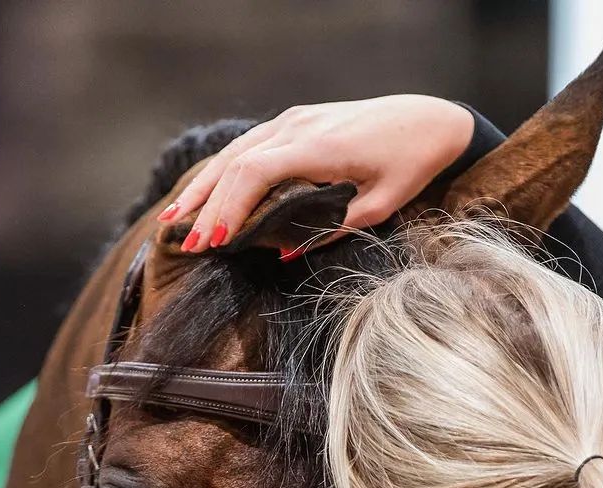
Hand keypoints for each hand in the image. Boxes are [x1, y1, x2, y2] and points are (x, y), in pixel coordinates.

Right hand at [159, 95, 473, 254]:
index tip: (215, 241)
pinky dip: (222, 172)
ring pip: (235, 152)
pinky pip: (248, 147)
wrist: (428, 121)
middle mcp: (299, 127)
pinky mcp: (294, 121)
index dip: (230, 207)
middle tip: (188, 245)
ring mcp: (293, 120)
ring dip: (204, 187)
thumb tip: (286, 253)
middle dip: (207, 206)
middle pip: (236, 164)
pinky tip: (203, 192)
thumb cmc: (409, 166)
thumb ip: (332, 228)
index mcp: (320, 147)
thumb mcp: (379, 207)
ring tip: (175, 220)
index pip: (256, 174)